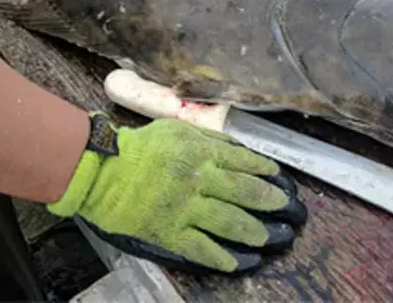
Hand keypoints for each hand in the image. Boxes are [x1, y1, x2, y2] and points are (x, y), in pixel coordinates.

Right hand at [47, 113, 307, 274]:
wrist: (102, 172)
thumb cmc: (140, 147)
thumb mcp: (178, 129)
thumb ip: (210, 138)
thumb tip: (241, 150)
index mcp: (202, 152)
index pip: (245, 162)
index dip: (267, 172)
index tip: (281, 179)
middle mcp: (199, 180)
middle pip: (245, 193)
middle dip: (272, 202)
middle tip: (290, 211)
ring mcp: (185, 209)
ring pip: (230, 222)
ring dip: (256, 232)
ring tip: (273, 238)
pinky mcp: (169, 232)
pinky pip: (201, 248)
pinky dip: (223, 257)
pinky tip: (241, 262)